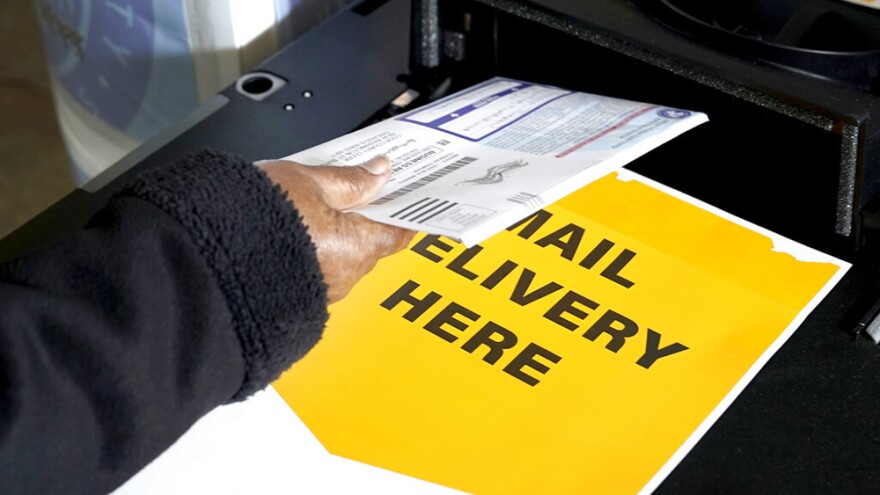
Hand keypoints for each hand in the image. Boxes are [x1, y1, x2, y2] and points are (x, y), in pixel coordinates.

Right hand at [257, 157, 413, 302]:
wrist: (205, 254)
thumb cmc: (255, 218)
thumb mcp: (309, 181)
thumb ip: (350, 179)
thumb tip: (379, 171)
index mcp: (358, 246)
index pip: (399, 231)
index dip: (403, 210)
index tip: (402, 194)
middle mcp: (344, 276)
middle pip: (369, 243)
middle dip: (362, 217)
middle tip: (352, 186)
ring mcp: (320, 291)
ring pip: (340, 257)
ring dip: (334, 234)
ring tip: (312, 203)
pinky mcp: (295, 297)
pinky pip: (315, 270)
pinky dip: (312, 251)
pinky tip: (293, 230)